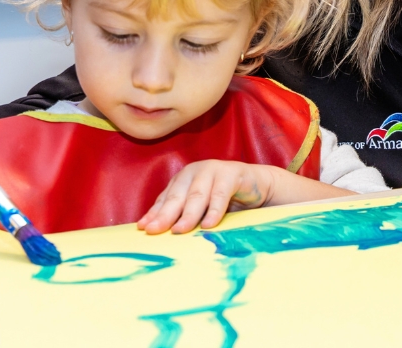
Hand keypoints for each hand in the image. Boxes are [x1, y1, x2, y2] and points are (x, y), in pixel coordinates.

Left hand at [137, 160, 276, 234]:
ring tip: (180, 231)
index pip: (165, 199)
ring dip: (188, 215)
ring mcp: (213, 170)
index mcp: (183, 179)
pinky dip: (214, 210)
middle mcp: (194, 172)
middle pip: (177, 197)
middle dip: (165, 215)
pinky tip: (209, 224)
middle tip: (155, 231)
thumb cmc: (226, 198)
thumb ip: (181, 213)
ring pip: (197, 196)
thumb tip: (152, 229)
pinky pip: (221, 194)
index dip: (154, 214)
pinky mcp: (232, 174)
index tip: (143, 229)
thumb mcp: (200, 207)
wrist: (258, 185)